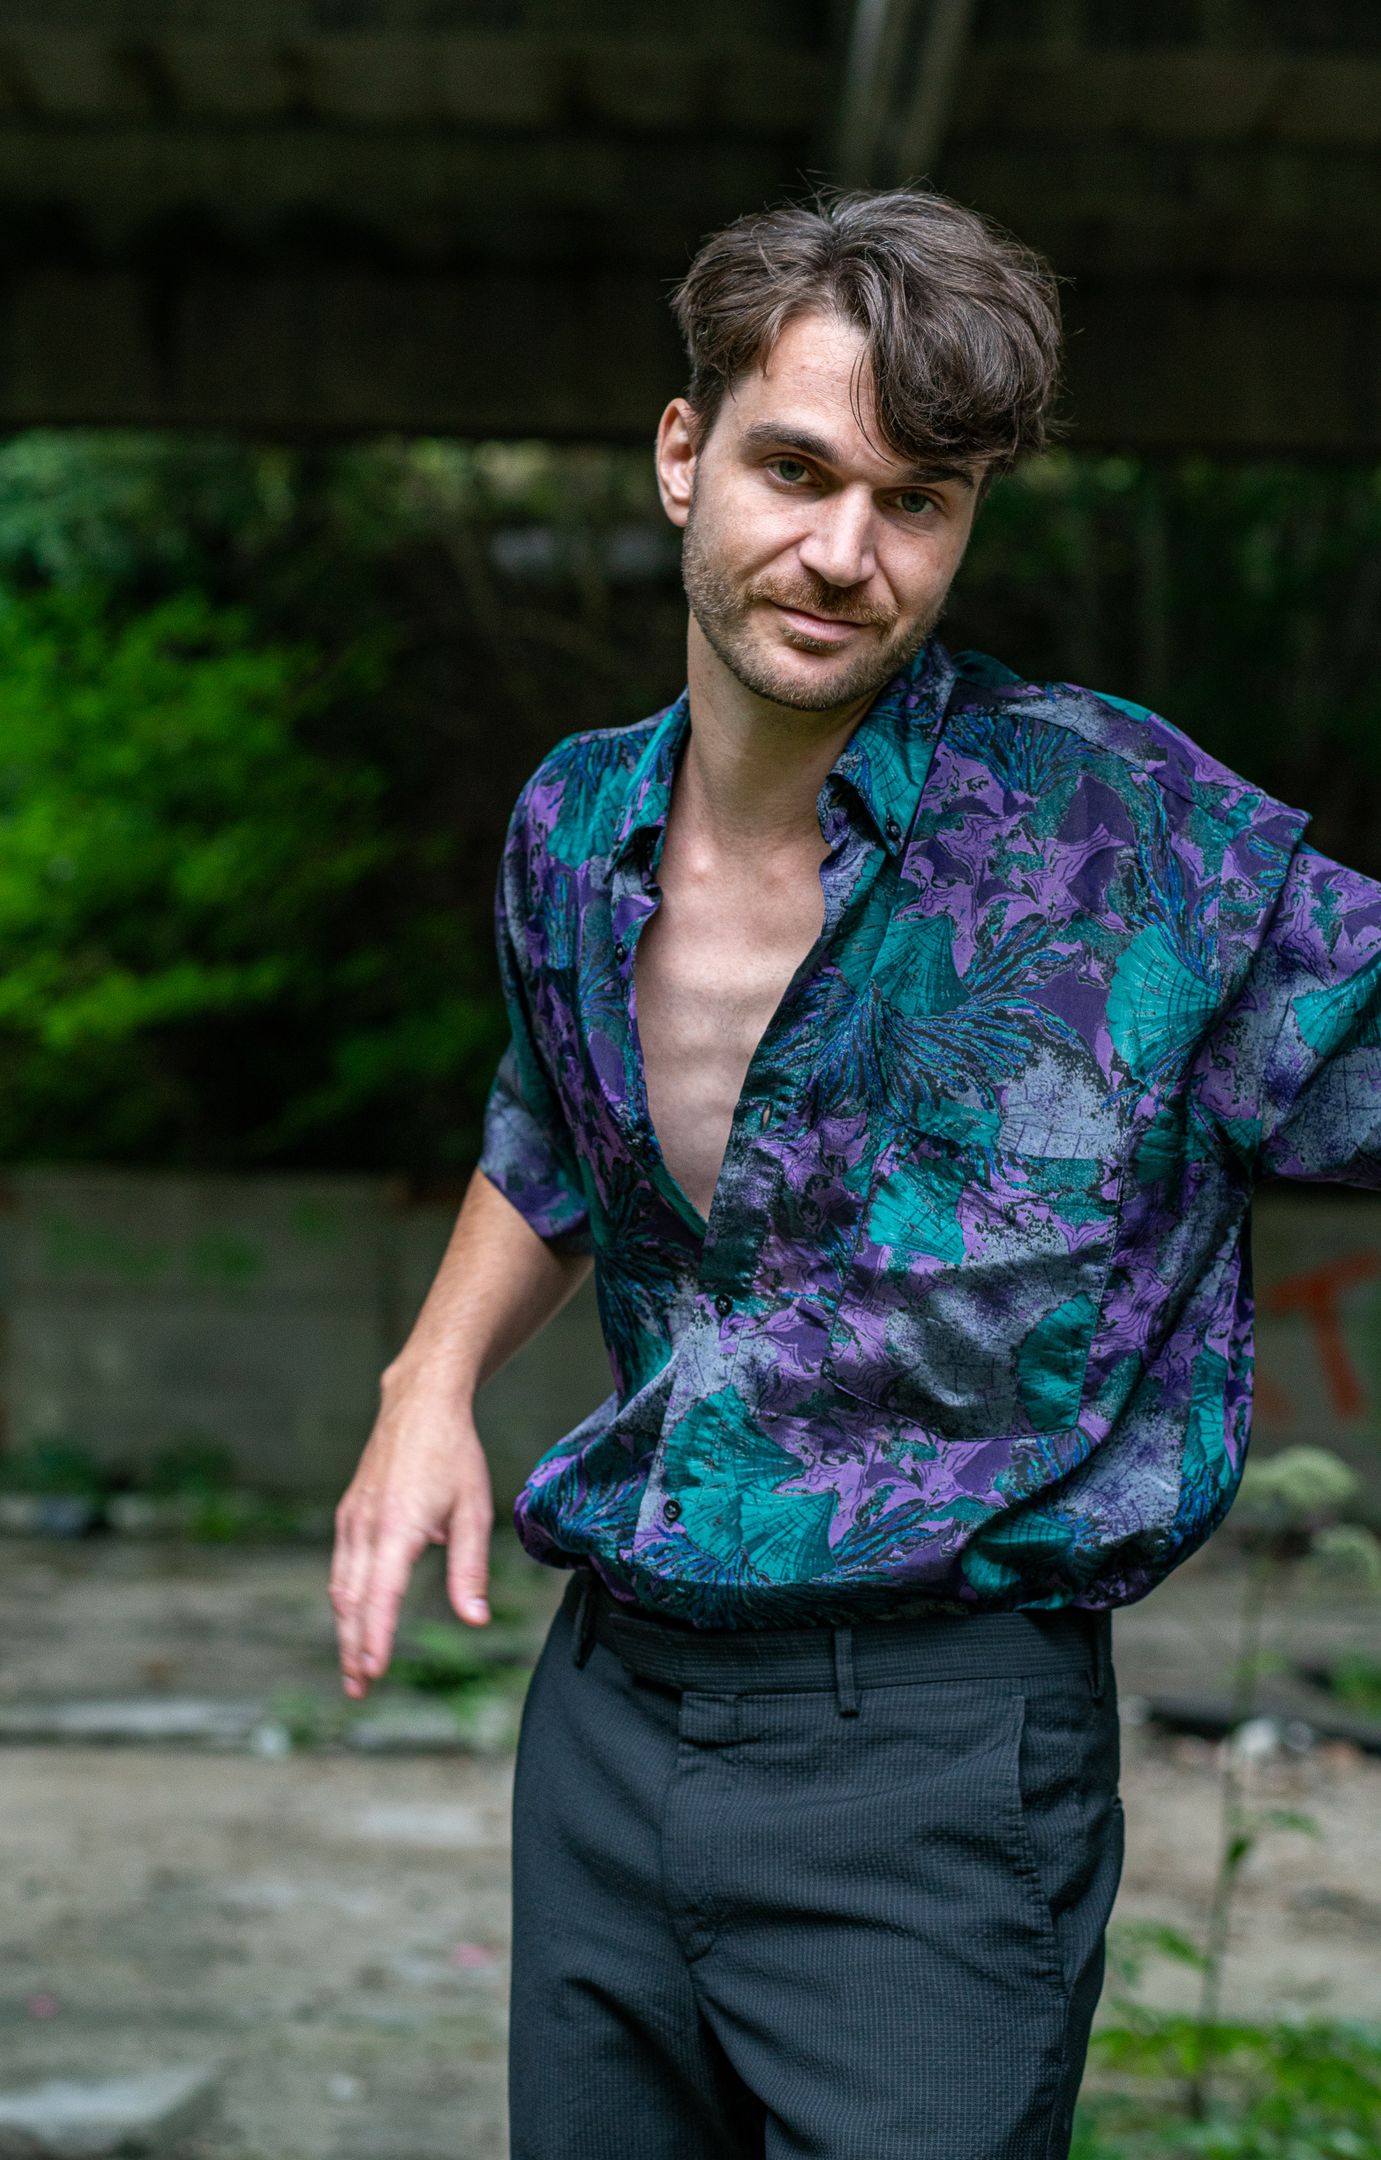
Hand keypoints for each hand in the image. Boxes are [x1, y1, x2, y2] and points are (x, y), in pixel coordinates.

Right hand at [330, 1367, 493, 1699]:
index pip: (381, 1593)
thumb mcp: (475, 1510)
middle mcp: (366, 1525)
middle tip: (358, 1689)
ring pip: (341, 1585)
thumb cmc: (454, 1454)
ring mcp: (352, 1519)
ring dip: (346, 1629)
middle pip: (351, 1599)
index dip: (376, 1636)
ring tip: (355, 1668)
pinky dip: (346, 1600)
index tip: (374, 1671)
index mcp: (398, 1525)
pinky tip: (355, 1620)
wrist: (420, 1403)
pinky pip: (342, 1566)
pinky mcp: (350, 1514)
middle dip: (352, 1647)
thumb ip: (470, 1569)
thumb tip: (474, 1620)